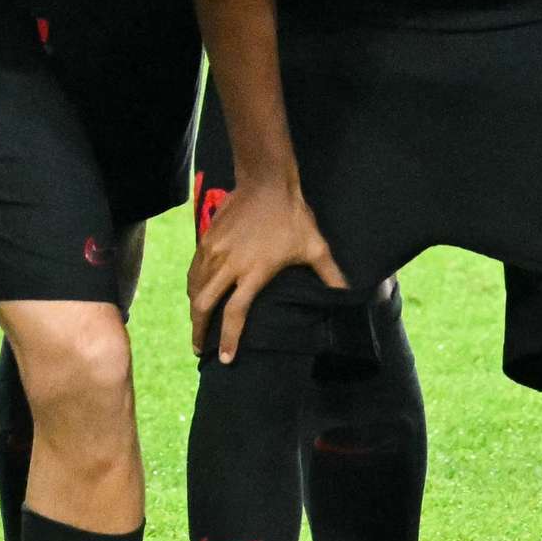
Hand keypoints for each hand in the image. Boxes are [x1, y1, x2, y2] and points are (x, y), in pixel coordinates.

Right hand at [186, 177, 343, 361]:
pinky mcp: (206, 239)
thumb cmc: (293, 216)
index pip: (234, 314)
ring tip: (196, 325)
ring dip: (194, 309)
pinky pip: (194, 269)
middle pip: (204, 305)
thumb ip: (330, 274)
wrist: (267, 182)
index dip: (229, 339)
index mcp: (254, 272)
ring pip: (195, 288)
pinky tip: (195, 294)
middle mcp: (229, 264)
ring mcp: (214, 250)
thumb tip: (350, 295)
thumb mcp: (315, 247)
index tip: (227, 358)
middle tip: (200, 348)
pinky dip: (192, 286)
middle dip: (199, 330)